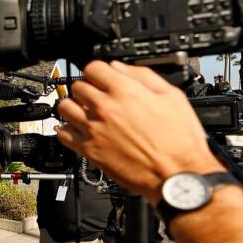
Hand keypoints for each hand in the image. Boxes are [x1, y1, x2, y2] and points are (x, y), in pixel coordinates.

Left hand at [55, 61, 224, 202]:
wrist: (177, 174)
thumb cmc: (180, 140)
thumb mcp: (172, 97)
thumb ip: (144, 76)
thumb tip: (120, 67)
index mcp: (125, 91)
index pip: (93, 68)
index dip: (98, 71)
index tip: (101, 77)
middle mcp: (104, 108)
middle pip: (77, 86)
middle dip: (87, 88)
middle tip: (96, 96)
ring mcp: (93, 129)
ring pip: (65, 107)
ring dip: (73, 106)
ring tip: (84, 111)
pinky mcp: (88, 150)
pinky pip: (63, 134)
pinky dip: (66, 129)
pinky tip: (77, 129)